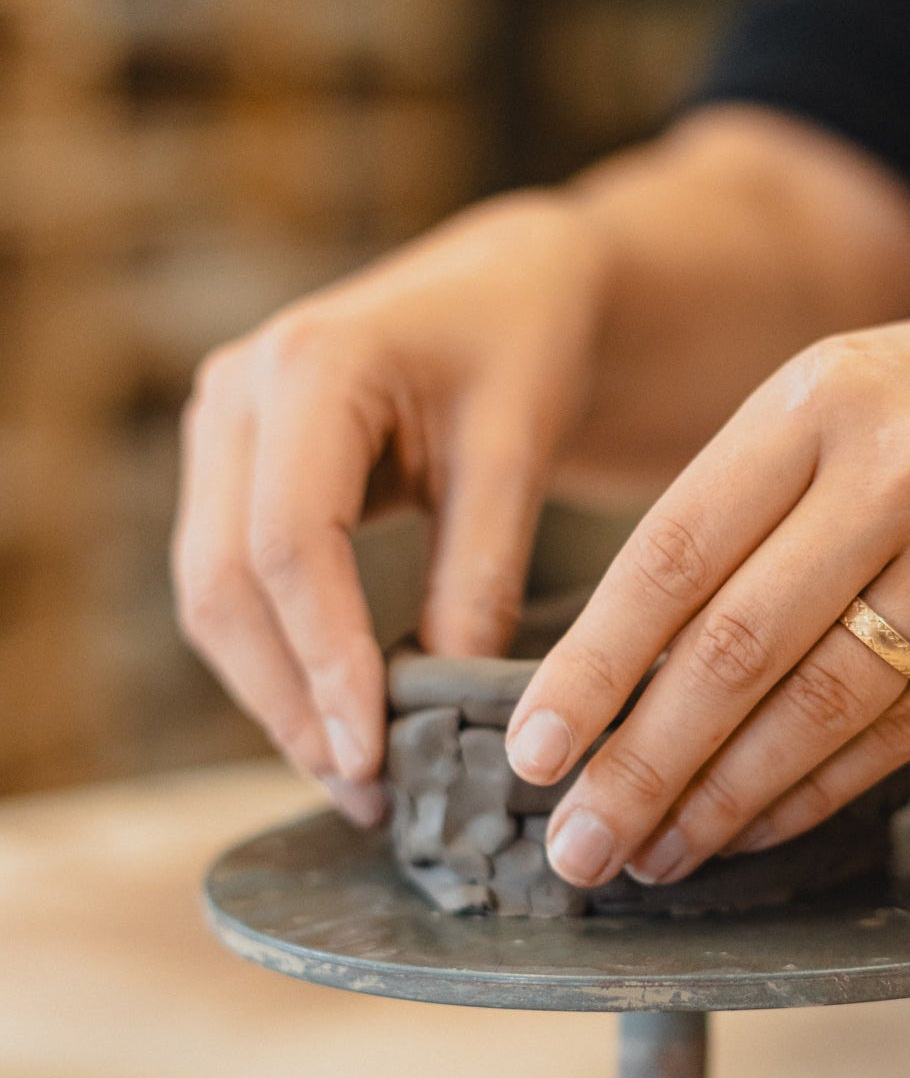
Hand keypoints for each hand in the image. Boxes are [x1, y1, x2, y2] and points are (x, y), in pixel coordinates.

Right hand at [171, 105, 909, 825]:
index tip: (373, 755)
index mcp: (310, 367)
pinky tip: (340, 711)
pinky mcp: (241, 465)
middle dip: (289, 699)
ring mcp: (226, 429)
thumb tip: (449, 707)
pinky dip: (283, 653)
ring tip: (355, 775)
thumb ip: (479, 572)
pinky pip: (238, 579)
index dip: (326, 660)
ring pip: (215, 594)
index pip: (288, 543)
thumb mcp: (517, 450)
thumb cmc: (525, 343)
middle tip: (363, 791)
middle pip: (225, 582)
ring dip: (278, 692)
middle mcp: (238, 393)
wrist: (510, 285)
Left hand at [507, 288, 909, 886]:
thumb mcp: (843, 394)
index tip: (534, 746)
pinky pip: (909, 729)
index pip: (673, 549)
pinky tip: (761, 825)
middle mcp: (895, 470)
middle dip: (643, 760)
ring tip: (658, 851)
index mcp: (818, 398)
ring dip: (728, 796)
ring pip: (822, 704)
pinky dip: (822, 788)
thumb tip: (628, 645)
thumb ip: (747, 497)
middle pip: (737, 645)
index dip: (594, 661)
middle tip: (578, 840)